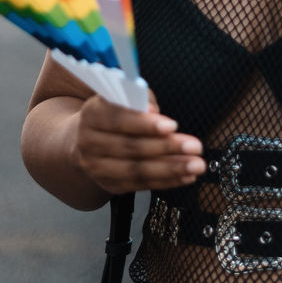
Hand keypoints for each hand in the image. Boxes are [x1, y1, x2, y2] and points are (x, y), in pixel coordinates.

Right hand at [74, 95, 205, 194]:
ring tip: (196, 165)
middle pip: (130, 148)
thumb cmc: (114, 113)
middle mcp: (89, 143)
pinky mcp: (110, 184)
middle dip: (166, 147)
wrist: (85, 140)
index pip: (117, 119)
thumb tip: (154, 111)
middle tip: (195, 146)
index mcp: (92, 115)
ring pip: (137, 170)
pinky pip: (141, 184)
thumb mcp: (121, 98)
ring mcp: (97, 168)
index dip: (144, 123)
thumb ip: (139, 100)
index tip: (172, 125)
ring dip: (171, 169)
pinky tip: (186, 176)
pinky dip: (166, 181)